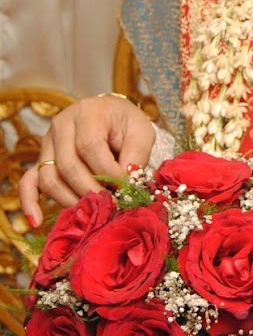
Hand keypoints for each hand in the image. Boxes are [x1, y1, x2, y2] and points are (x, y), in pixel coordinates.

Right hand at [19, 96, 155, 227]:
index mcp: (88, 113)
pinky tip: (36, 222)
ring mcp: (47, 143)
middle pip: (68, 166)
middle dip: (91, 191)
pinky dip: (30, 202)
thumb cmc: (127, 124)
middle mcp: (61, 125)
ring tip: (92, 213)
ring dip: (71, 200)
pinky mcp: (42, 160)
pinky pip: (29, 182)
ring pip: (49, 179)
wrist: (112, 116)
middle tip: (110, 206)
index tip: (125, 190)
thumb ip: (136, 155)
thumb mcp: (141, 132)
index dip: (108, 173)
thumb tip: (126, 184)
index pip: (90, 147)